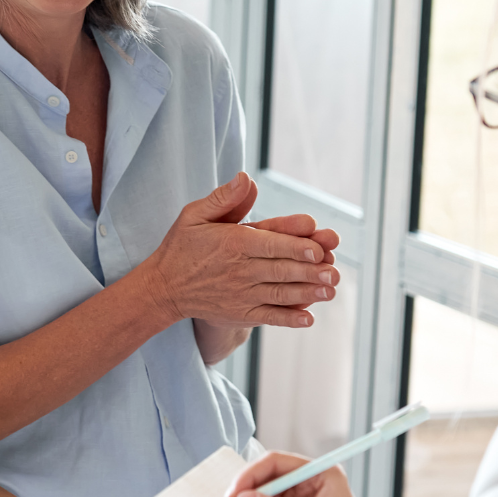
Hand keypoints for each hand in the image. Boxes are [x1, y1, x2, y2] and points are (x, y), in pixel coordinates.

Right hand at [140, 173, 338, 330]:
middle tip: (334, 271)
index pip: (270, 243)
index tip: (317, 248)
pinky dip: (288, 319)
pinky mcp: (241, 313)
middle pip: (280, 269)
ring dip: (307, 292)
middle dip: (309, 270)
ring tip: (330, 290)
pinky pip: (268, 317)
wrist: (163, 288)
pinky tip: (308, 318)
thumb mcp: (195, 215)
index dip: (295, 245)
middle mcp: (239, 270)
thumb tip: (246, 177)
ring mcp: (241, 294)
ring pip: (279, 293)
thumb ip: (224, 198)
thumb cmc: (182, 246)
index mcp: (233, 243)